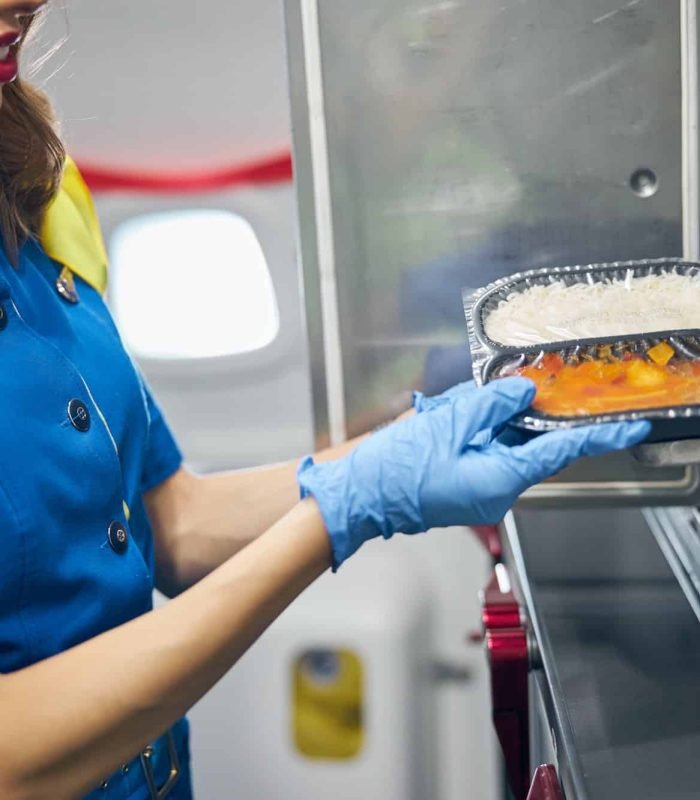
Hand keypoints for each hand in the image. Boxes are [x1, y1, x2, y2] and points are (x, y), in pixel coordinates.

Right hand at [298, 377, 650, 568]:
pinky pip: (483, 451)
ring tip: (457, 409)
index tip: (630, 428)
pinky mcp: (464, 484)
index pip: (561, 453)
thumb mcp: (450, 423)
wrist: (358, 495)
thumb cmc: (396, 468)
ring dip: (488, 419)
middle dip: (519, 413)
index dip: (598, 437)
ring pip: (502, 444)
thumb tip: (524, 392)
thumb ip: (494, 403)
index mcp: (501, 479)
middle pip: (529, 443)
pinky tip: (450, 417)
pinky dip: (475, 430)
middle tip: (514, 392)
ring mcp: (479, 490)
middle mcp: (497, 490)